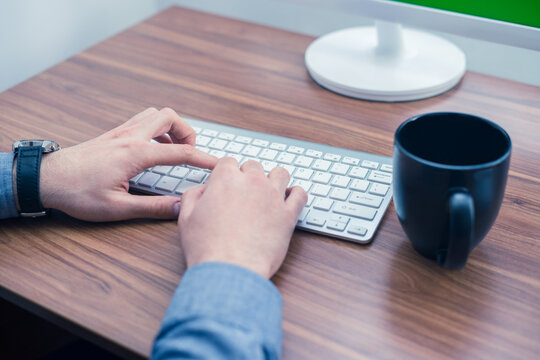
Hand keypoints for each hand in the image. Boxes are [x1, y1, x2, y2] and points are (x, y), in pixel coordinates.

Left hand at [39, 107, 216, 220]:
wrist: (46, 179)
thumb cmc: (77, 193)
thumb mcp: (118, 208)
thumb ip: (153, 207)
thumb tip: (181, 208)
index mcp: (136, 154)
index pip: (182, 153)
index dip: (205, 159)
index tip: (220, 165)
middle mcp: (130, 136)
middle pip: (170, 117)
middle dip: (188, 132)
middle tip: (190, 152)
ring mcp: (121, 131)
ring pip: (155, 113)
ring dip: (172, 127)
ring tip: (175, 148)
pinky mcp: (113, 134)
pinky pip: (142, 120)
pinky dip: (157, 128)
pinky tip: (154, 148)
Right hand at [178, 158, 307, 278]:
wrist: (229, 270)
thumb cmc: (207, 248)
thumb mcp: (186, 218)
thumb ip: (193, 196)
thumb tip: (203, 190)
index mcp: (226, 179)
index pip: (229, 162)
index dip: (226, 173)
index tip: (227, 184)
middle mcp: (252, 183)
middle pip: (254, 166)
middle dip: (248, 176)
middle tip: (244, 193)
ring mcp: (273, 197)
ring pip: (280, 174)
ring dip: (274, 180)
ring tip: (268, 193)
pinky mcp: (288, 215)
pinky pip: (300, 195)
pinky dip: (296, 194)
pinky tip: (289, 200)